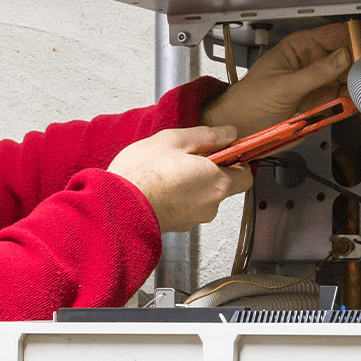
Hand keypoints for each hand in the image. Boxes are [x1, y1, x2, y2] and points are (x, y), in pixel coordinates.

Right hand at [107, 126, 252, 232]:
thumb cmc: (141, 175)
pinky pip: (185, 206)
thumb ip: (207, 136)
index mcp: (217, 183)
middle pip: (223, 185)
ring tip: (168, 169)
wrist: (114, 207)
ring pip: (202, 196)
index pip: (245, 175)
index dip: (238, 160)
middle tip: (188, 155)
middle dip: (210, 169)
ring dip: (192, 182)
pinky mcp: (177, 226)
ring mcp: (193, 219)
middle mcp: (211, 205)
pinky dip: (178, 195)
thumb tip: (228, 134)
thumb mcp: (174, 140)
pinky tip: (160, 184)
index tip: (227, 149)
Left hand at [201, 23, 360, 137]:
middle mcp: (313, 64)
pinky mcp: (322, 105)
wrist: (239, 129)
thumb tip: (345, 56)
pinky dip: (356, 102)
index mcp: (301, 48)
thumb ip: (317, 72)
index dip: (357, 38)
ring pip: (351, 80)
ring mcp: (319, 85)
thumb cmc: (248, 101)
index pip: (337, 34)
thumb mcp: (284, 85)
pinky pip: (345, 101)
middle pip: (349, 57)